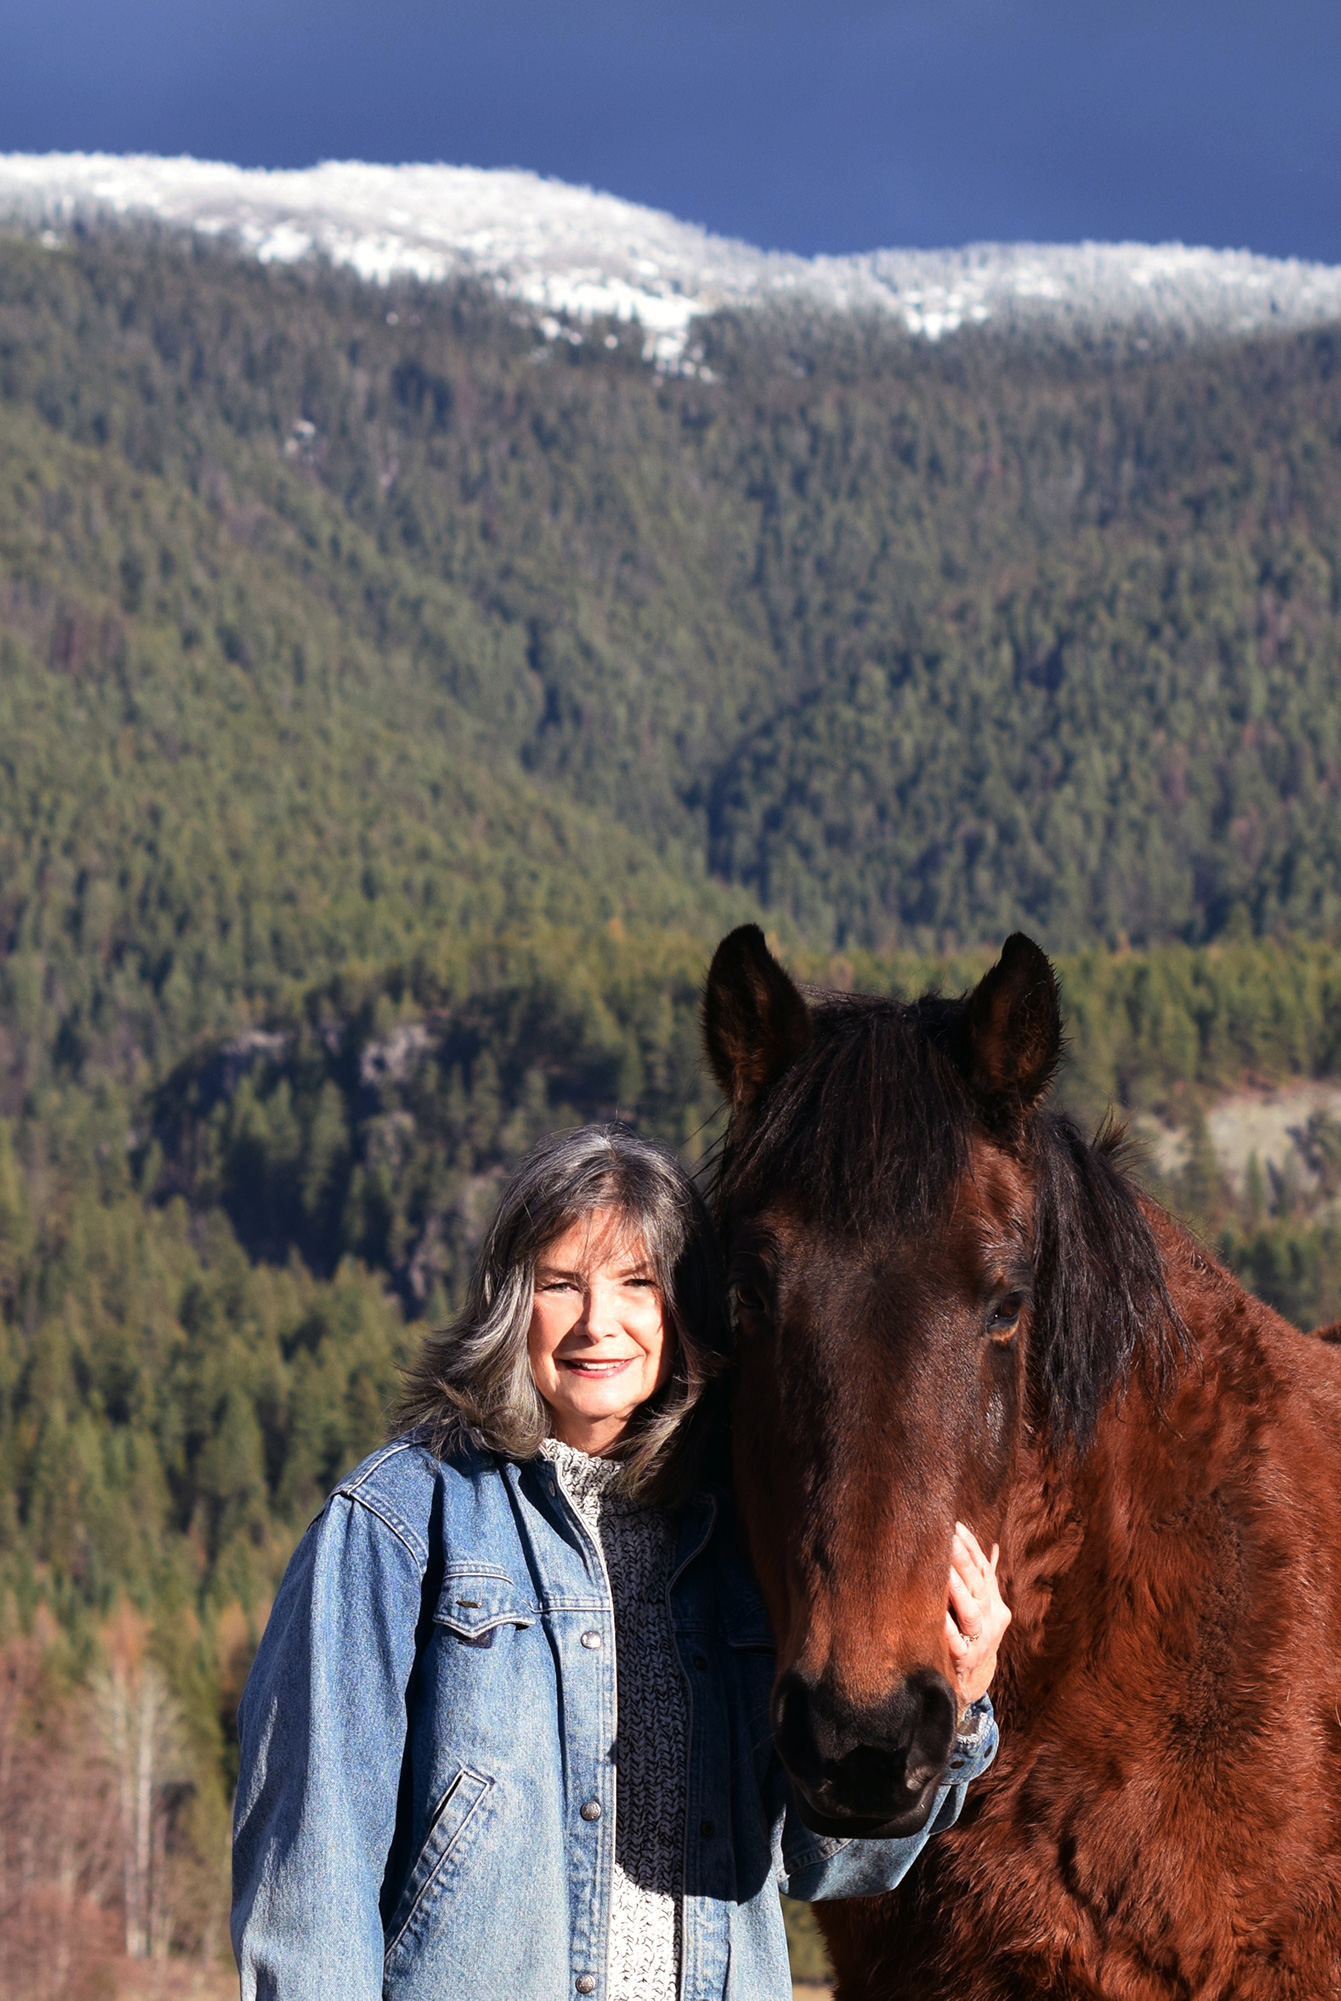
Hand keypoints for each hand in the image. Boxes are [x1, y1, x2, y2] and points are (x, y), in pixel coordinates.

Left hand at [945, 1522, 1010, 1709]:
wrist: (974, 1678)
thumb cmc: (974, 1633)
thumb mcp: (984, 1606)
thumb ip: (986, 1577)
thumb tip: (993, 1547)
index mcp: (994, 1602)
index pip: (984, 1569)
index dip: (971, 1548)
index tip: (956, 1526)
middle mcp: (991, 1618)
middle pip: (978, 1585)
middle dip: (963, 1560)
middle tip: (948, 1538)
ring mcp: (981, 1640)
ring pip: (971, 1613)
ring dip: (958, 1591)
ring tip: (944, 1571)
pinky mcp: (966, 1660)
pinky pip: (957, 1643)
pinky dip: (947, 1628)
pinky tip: (936, 1615)